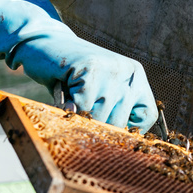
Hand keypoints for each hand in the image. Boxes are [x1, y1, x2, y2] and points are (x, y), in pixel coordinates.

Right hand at [0, 0, 157, 131]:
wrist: (46, 43)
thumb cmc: (71, 77)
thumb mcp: (99, 91)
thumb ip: (111, 111)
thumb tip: (114, 148)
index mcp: (136, 78)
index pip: (146, 116)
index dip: (127, 131)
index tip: (107, 135)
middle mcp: (129, 72)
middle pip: (120, 122)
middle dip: (96, 129)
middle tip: (80, 125)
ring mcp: (112, 69)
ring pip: (100, 117)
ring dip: (81, 120)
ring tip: (72, 108)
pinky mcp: (91, 68)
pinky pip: (83, 106)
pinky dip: (69, 109)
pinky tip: (64, 100)